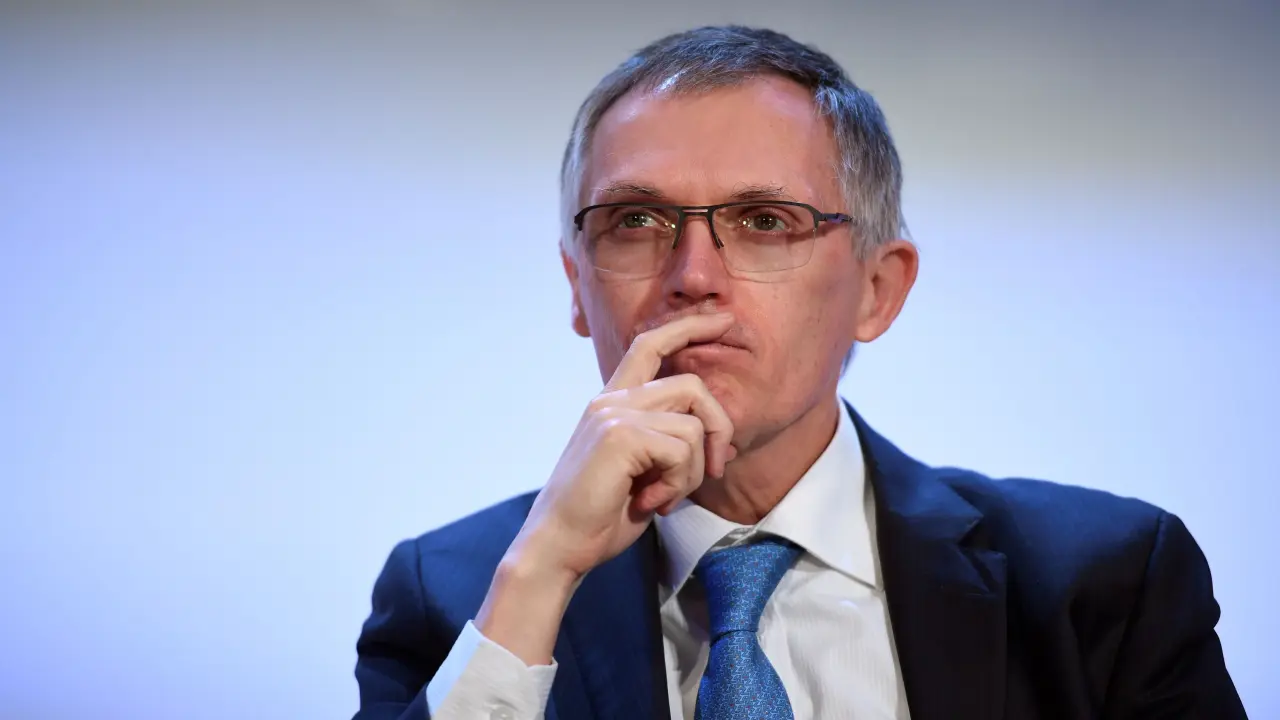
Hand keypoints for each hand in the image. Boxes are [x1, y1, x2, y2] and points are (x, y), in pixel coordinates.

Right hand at [475, 312, 736, 663]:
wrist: (559, 546)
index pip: (650, 344)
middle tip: (717, 468)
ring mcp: (614, 414)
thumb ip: (668, 445)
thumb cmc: (600, 517)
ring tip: (663, 498)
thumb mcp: (641, 471)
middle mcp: (610, 400)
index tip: (724, 319)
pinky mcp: (620, 435)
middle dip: (719, 428)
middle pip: (692, 385)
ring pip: (693, 425)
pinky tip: (652, 503)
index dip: (689, 326)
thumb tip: (717, 441)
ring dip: (692, 472)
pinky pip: (682, 449)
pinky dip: (678, 484)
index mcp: (611, 402)